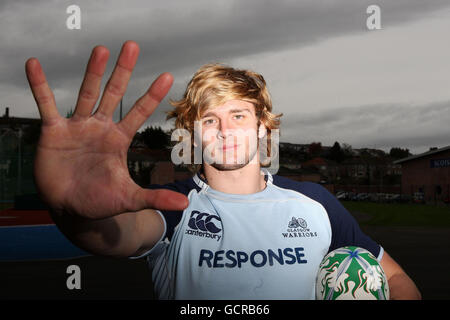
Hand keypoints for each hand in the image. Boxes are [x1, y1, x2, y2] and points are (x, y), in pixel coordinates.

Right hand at [25, 41, 188, 218]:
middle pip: (114, 93)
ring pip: (86, 93)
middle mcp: (100, 128)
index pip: (138, 112)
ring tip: (101, 48)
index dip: (152, 95)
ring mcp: (77, 127)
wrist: (69, 208)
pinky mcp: (53, 131)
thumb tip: (184, 205)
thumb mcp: (129, 199)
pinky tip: (34, 64)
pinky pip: (45, 104)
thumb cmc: (100, 201)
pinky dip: (40, 86)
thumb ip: (154, 199)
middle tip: (132, 45)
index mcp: (118, 139)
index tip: (167, 76)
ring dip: (93, 71)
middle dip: (123, 70)